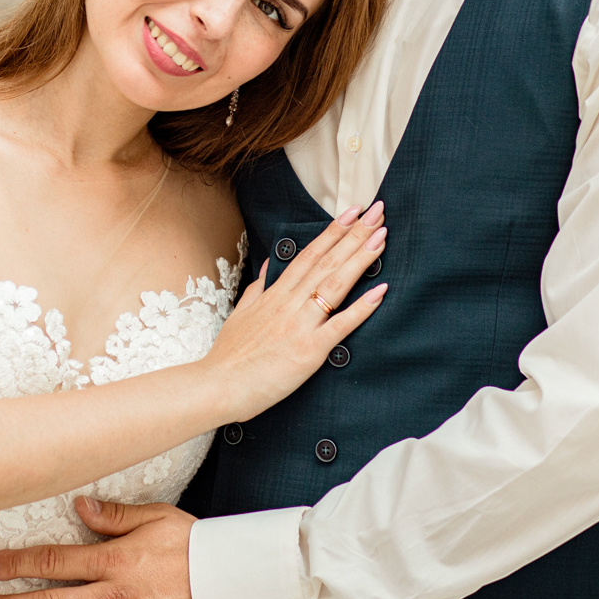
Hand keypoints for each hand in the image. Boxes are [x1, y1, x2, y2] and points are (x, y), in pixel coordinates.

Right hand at [205, 200, 388, 421]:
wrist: (217, 386)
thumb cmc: (228, 356)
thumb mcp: (240, 314)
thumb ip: (257, 289)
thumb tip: (269, 266)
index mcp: (274, 295)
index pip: (308, 255)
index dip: (332, 232)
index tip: (351, 212)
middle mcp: (289, 304)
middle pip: (327, 262)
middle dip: (354, 235)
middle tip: (378, 212)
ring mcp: (300, 325)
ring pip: (335, 284)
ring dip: (361, 258)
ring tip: (381, 236)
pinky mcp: (309, 350)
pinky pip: (340, 325)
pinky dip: (362, 307)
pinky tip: (381, 290)